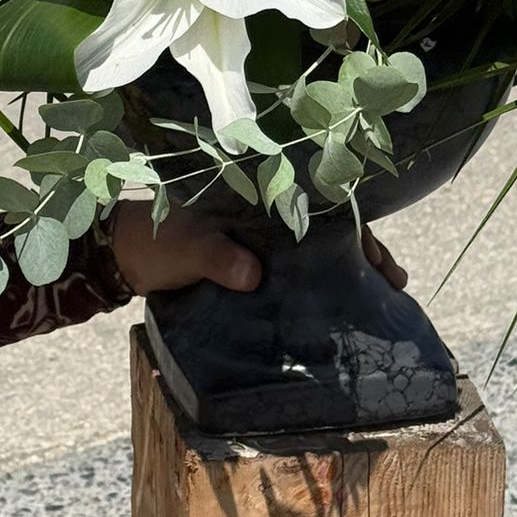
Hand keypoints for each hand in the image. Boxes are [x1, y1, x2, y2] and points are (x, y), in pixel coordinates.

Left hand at [110, 203, 405, 297]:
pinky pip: (295, 281)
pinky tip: (339, 315)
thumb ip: (216, 256)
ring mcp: (264, 248)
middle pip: (329, 234)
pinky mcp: (252, 274)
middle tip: (394, 283)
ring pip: (318, 258)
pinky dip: (319, 294)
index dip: (355, 231)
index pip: (321, 208)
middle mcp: (270, 221)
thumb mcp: (187, 245)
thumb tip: (252, 274)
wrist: (122, 259)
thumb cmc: (156, 239)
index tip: (380, 257)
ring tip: (381, 300)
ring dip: (347, 276)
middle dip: (365, 255)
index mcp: (261, 201)